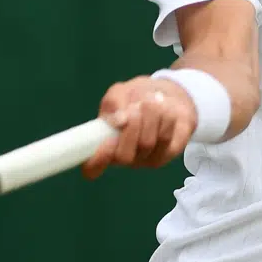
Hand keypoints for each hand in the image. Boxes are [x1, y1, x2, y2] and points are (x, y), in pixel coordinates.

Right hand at [81, 76, 197, 179]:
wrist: (163, 95)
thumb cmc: (133, 97)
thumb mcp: (118, 94)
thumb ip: (114, 104)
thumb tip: (120, 120)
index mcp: (105, 145)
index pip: (93, 167)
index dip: (97, 159)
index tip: (107, 139)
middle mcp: (125, 157)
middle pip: (124, 156)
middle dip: (130, 127)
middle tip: (135, 107)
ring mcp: (147, 158)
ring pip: (147, 144)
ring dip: (149, 117)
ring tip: (149, 101)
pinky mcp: (168, 152)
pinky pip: (166, 137)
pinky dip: (165, 117)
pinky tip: (163, 108)